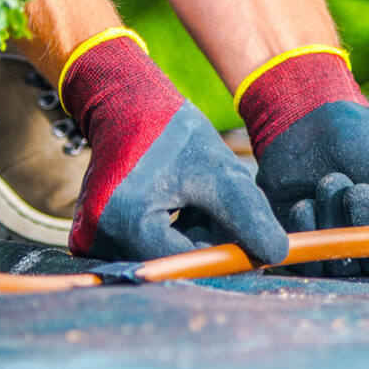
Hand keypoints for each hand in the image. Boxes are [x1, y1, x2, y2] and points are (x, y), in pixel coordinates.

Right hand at [62, 31, 288, 262]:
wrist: (125, 107)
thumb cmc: (171, 133)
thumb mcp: (217, 171)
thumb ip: (246, 215)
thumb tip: (277, 254)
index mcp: (127, 222)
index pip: (187, 261)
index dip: (224, 255)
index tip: (252, 245)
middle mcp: (99, 238)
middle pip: (172, 262)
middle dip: (206, 243)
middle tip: (219, 208)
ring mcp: (91, 239)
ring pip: (161, 256)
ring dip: (189, 238)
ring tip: (196, 199)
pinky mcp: (93, 236)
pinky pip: (144, 247)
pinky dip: (171, 233)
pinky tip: (177, 204)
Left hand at [238, 49, 368, 277]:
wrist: (304, 120)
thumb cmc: (360, 136)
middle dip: (365, 226)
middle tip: (355, 188)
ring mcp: (340, 246)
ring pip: (342, 263)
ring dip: (333, 222)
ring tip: (329, 180)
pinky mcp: (305, 246)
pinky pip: (309, 262)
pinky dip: (307, 231)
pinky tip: (304, 202)